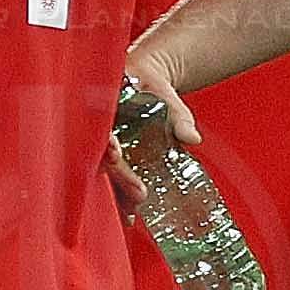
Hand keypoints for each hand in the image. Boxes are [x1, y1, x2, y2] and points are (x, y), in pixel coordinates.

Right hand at [111, 46, 195, 220]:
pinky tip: (129, 213)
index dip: (105, 143)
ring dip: (117, 193)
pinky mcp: (113, 155)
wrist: (142, 76)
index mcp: (102, 107)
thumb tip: (191, 138)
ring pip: (104, 171)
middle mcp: (97, 127)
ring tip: (132, 213)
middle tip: (139, 194)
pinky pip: (112, 176)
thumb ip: (177, 115)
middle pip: (100, 157)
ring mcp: (103, 143)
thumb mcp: (164, 92)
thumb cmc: (148, 80)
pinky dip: (119, 194)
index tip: (115, 154)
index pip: (99, 128)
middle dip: (118, 177)